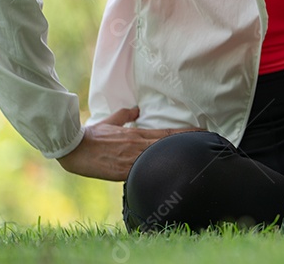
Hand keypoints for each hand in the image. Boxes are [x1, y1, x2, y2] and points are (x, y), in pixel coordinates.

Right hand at [57, 107, 202, 180]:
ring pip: (160, 158)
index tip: (202, 132)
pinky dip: (159, 172)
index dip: (186, 134)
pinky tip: (172, 175)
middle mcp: (138, 146)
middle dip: (188, 145)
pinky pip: (146, 172)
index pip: (167, 134)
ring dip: (177, 158)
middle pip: (169, 145)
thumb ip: (125, 115)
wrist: (76, 149)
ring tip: (196, 158)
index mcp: (137, 134)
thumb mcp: (110, 121)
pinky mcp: (125, 172)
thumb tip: (136, 109)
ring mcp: (132, 160)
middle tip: (208, 144)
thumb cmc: (92, 135)